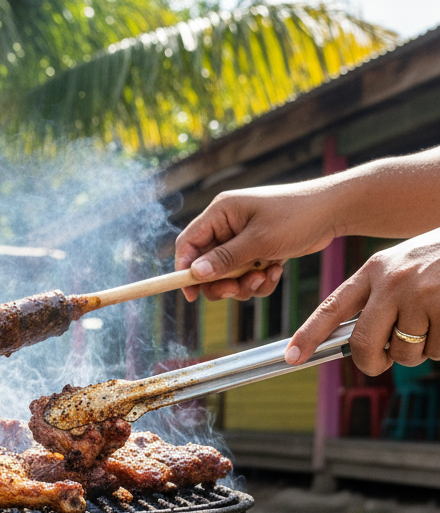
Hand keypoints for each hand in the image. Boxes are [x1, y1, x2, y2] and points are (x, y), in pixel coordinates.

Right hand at [175, 184, 336, 300]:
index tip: (191, 294)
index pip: (188, 244)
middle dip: (221, 283)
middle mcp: (227, 226)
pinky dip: (258, 281)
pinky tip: (275, 271)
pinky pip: (245, 276)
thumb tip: (196, 274)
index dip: (184, 270)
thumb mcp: (259, 240)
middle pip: (205, 266)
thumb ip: (225, 258)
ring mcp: (242, 240)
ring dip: (243, 284)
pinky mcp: (256, 251)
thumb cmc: (297, 216)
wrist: (335, 211)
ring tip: (264, 277)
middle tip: (236, 291)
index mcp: (220, 213)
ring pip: (226, 276)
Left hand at [284, 228, 439, 375]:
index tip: (293, 357)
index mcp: (376, 269)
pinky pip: (438, 349)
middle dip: (373, 362)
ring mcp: (421, 293)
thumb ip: (379, 299)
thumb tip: (359, 344)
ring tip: (435, 321)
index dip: (309, 335)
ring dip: (421, 350)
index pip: (332, 307)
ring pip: (406, 352)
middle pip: (364, 344)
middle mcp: (393, 280)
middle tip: (384, 360)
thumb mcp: (405, 267)